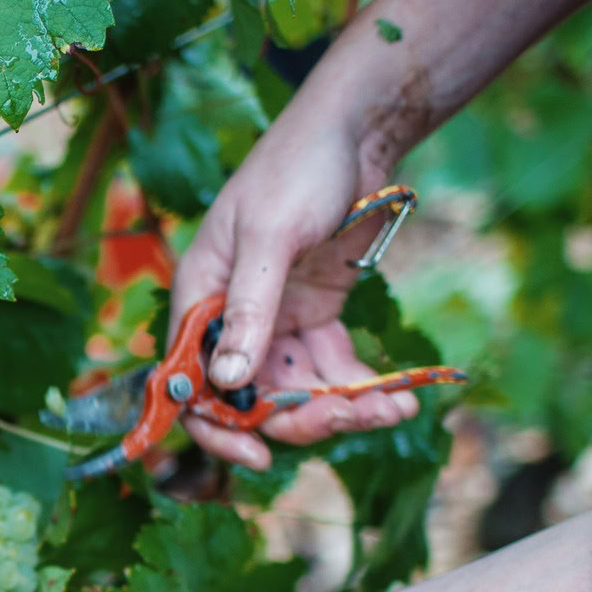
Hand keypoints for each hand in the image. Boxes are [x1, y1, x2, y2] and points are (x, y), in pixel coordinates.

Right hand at [169, 117, 418, 470]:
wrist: (355, 132)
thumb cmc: (298, 169)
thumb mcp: (272, 236)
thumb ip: (249, 309)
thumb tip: (228, 382)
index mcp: (199, 298)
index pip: (190, 383)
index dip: (217, 429)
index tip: (259, 458)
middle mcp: (232, 320)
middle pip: (250, 400)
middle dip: (299, 419)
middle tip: (350, 417)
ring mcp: (275, 322)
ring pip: (297, 393)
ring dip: (340, 409)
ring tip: (391, 407)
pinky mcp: (316, 319)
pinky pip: (332, 371)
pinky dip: (362, 389)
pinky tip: (401, 397)